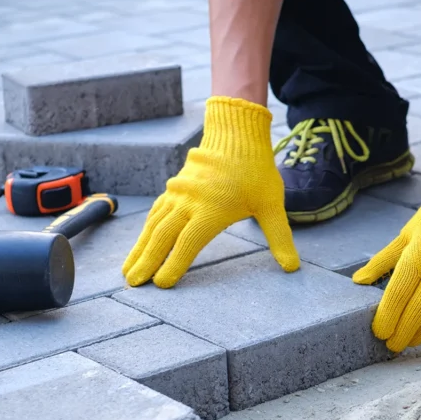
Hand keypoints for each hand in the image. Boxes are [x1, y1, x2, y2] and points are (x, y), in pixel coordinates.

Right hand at [123, 96, 298, 287]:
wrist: (235, 134)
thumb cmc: (256, 170)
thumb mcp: (272, 204)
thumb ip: (279, 237)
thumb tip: (292, 267)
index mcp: (211, 210)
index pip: (187, 244)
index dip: (173, 265)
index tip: (161, 285)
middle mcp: (189, 203)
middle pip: (162, 237)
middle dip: (147, 262)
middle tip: (133, 284)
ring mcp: (178, 194)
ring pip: (153, 225)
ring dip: (139, 248)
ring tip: (128, 270)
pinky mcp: (174, 188)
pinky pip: (155, 212)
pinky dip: (145, 231)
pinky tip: (139, 244)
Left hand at [352, 157, 420, 351]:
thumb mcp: (404, 236)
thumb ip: (381, 261)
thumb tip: (357, 281)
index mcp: (420, 253)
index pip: (399, 293)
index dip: (387, 317)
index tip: (378, 332)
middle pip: (419, 309)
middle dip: (403, 332)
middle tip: (392, 345)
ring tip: (409, 342)